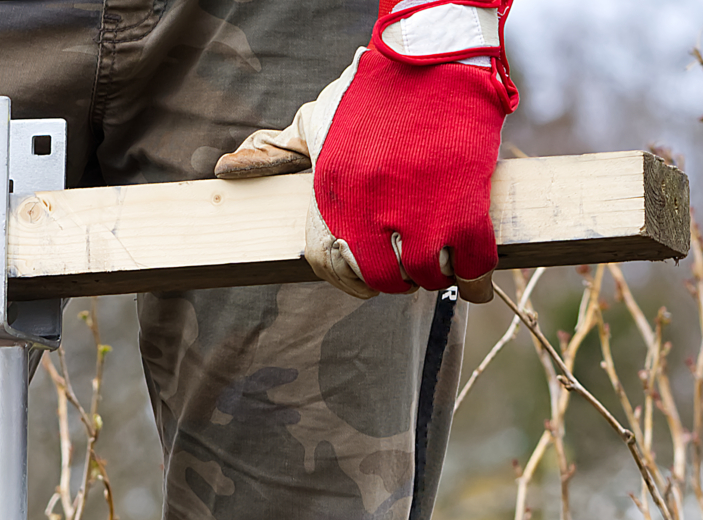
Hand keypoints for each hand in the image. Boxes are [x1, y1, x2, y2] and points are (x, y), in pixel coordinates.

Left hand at [215, 1, 515, 300]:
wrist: (435, 55)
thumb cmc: (377, 87)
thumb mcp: (319, 117)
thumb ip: (279, 150)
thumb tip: (227, 170)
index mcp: (331, 192)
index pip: (328, 265)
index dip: (350, 280)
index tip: (368, 279)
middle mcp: (369, 209)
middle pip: (381, 278)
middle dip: (396, 280)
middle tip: (410, 270)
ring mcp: (417, 211)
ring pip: (425, 274)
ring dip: (436, 277)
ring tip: (442, 264)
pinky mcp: (463, 204)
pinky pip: (470, 262)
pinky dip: (475, 277)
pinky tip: (475, 281)